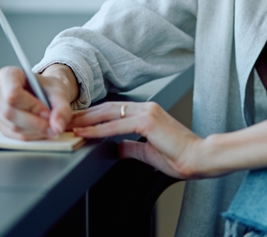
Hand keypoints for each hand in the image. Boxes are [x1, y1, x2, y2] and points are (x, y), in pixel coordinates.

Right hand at [0, 65, 76, 139]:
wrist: (45, 94)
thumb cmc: (47, 88)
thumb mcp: (59, 92)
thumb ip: (61, 108)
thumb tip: (57, 127)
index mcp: (8, 74)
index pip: (12, 93)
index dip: (31, 106)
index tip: (47, 112)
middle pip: (10, 112)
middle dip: (34, 122)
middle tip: (52, 124)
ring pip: (12, 126)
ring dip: (34, 131)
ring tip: (49, 126)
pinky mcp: (0, 123)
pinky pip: (13, 135)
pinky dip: (31, 136)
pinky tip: (40, 130)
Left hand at [69, 101, 211, 179]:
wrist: (199, 158)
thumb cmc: (180, 156)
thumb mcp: (148, 152)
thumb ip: (132, 147)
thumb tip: (117, 147)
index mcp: (148, 112)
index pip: (114, 111)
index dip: (94, 116)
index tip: (78, 122)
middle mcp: (147, 107)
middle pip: (108, 108)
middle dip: (85, 114)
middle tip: (66, 120)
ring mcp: (147, 112)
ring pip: (109, 113)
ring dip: (87, 119)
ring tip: (70, 125)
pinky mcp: (148, 122)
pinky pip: (117, 125)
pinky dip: (99, 129)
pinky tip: (86, 132)